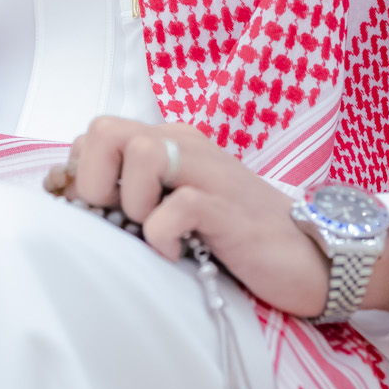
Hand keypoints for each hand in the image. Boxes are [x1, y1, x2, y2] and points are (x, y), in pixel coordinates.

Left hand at [53, 117, 388, 318]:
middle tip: (118, 219)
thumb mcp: (178, 209)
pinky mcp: (227, 208)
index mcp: (170, 142)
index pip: (96, 134)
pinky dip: (163, 235)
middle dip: (93, 180)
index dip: (80, 174)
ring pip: (142, 153)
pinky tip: (175, 252)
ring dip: (132, 201)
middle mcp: (186, 146)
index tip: (96, 213)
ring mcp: (209, 173)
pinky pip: (177, 206)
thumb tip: (78, 206)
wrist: (310, 257)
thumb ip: (137, 196)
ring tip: (150, 230)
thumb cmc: (238, 238)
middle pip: (104, 130)